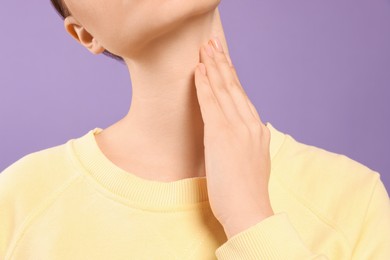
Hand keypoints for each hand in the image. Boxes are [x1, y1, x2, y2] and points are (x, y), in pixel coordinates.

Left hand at [194, 36, 273, 238]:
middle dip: (223, 63)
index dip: (231, 77)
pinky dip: (205, 85)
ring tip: (206, 49)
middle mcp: (252, 124)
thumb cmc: (246, 193)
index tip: (223, 61)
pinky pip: (211, 103)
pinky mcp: (222, 135)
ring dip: (213, 67)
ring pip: (224, 90)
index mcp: (258, 131)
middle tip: (214, 43)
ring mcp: (238, 128)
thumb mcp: (252, 162)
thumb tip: (242, 135)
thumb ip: (248, 144)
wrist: (249, 212)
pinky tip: (199, 70)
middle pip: (234, 87)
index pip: (242, 97)